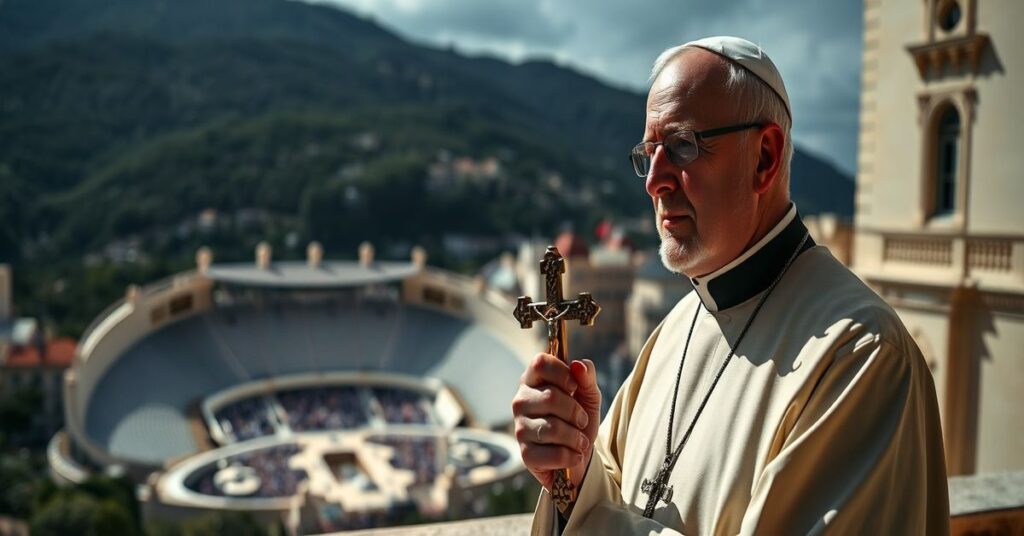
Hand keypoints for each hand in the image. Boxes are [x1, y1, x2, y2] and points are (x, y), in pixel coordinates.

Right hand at [512, 353, 601, 492]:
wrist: (578, 453)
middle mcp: (521, 401)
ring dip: (576, 437)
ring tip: (581, 441)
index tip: (574, 387)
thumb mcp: (588, 394)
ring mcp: (520, 428)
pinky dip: (572, 456)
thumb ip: (586, 377)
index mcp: (533, 380)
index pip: (540, 363)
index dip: (561, 372)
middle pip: (550, 397)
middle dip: (575, 411)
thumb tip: (578, 365)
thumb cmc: (578, 418)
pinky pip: (554, 454)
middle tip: (582, 420)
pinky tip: (573, 455)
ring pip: (553, 428)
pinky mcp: (526, 454)